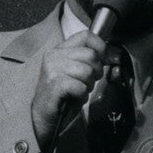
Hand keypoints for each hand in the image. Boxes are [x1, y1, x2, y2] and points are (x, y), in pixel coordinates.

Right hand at [31, 30, 106, 147]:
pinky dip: (82, 96)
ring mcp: (52, 69)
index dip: (100, 47)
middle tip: (86, 83)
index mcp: (60, 49)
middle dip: (96, 72)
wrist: (42, 116)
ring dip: (88, 86)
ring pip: (87, 72)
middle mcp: (54, 55)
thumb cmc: (63, 95)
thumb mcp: (76, 73)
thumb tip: (111, 55)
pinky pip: (80, 87)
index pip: (86, 35)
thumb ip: (89, 61)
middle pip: (91, 55)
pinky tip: (73, 98)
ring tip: (78, 91)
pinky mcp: (53, 84)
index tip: (102, 61)